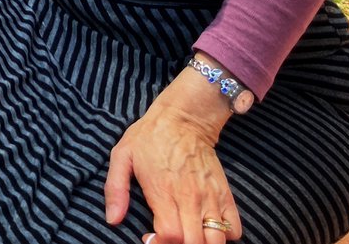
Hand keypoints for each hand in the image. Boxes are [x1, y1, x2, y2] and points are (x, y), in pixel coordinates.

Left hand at [104, 63, 242, 243]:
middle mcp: (190, 198)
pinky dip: (225, 236)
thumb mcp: (122, 155)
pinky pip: (235, 230)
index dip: (160, 243)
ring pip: (217, 241)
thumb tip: (113, 219)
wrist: (183, 118)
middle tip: (169, 237)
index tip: (150, 236)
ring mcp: (211, 198)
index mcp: (164, 192)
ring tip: (188, 235)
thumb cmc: (149, 137)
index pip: (171, 236)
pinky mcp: (225, 195)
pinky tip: (208, 229)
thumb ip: (115, 189)